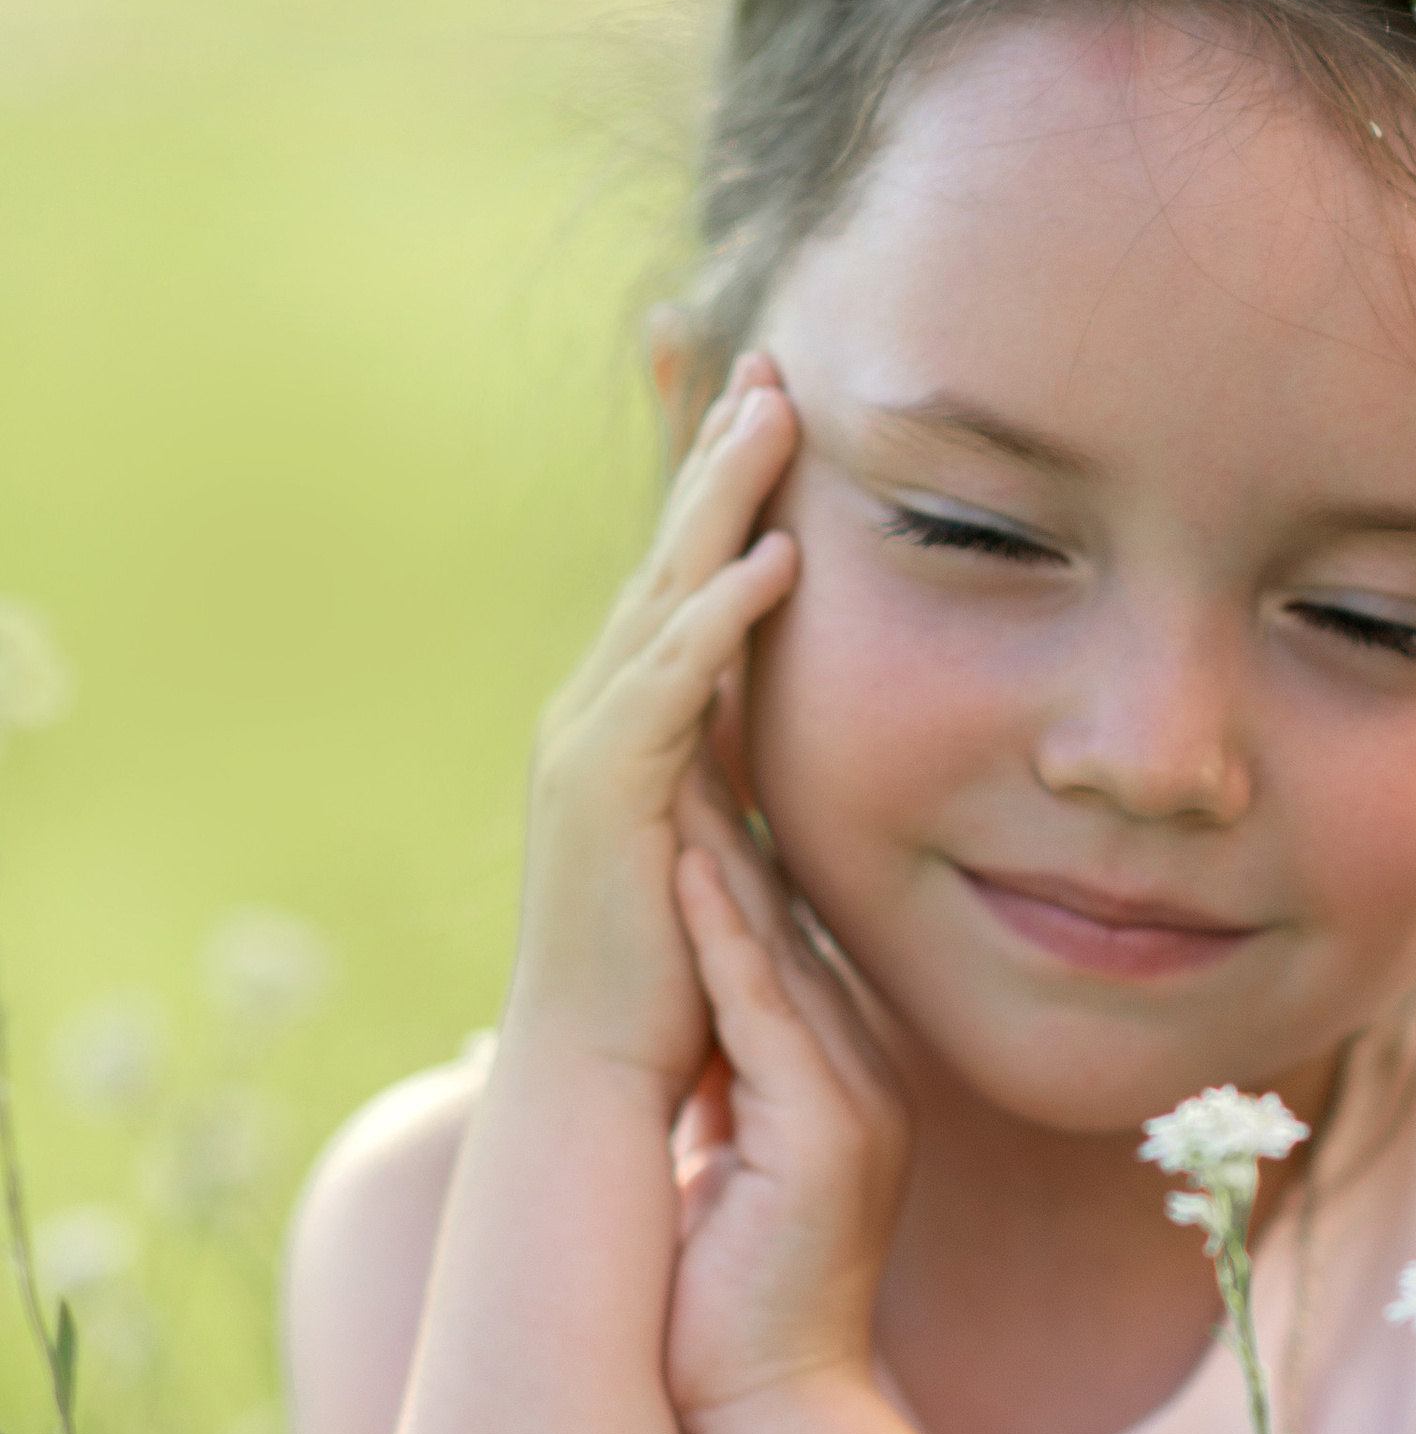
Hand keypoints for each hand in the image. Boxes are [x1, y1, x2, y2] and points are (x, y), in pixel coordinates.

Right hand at [507, 352, 800, 1104]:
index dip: (712, 483)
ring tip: (778, 412)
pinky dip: (724, 615)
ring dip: (722, 498)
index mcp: (632, 722)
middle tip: (769, 355)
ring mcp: (593, 744)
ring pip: (668, 592)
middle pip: (668, 552)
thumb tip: (805, 766)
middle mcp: (598, 711)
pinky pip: (675, 680)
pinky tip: (778, 558)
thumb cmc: (678, 988)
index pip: (682, 576)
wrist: (602, 1078)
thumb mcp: (735, 856)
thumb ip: (756, 792)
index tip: (757, 393)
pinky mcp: (610, 790)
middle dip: (715, 451)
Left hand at [663, 773, 911, 1432]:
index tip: (693, 755)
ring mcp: (858, 1102)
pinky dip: (722, 935)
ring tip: (682, 745)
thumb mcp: (736, 1178)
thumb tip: (704, 1060)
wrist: (773, 1419)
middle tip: (696, 705)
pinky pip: (766, 1013)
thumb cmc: (733, 1316)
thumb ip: (736, 1104)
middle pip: (795, 917)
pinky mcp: (825, 1134)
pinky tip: (683, 859)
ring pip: (782, 946)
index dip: (741, 843)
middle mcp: (867, 1075)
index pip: (788, 939)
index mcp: (847, 1083)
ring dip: (726, 844)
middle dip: (741, 811)